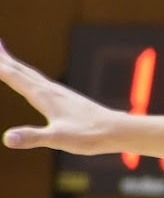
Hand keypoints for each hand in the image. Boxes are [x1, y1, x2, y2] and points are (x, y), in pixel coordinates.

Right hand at [0, 43, 116, 155]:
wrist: (118, 131)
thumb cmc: (91, 135)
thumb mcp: (58, 139)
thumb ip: (33, 137)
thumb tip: (7, 138)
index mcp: (45, 96)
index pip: (14, 76)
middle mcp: (51, 90)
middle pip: (21, 70)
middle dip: (4, 58)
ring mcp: (60, 93)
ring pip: (32, 74)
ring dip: (15, 65)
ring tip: (5, 58)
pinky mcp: (67, 99)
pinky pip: (42, 82)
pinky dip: (29, 76)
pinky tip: (33, 82)